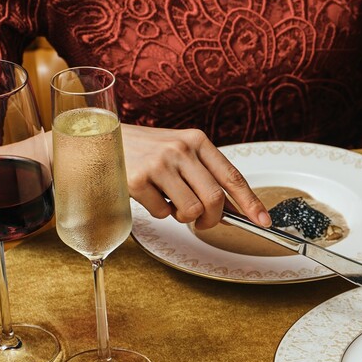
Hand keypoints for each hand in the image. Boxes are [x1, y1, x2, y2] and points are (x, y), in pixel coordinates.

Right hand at [121, 125, 269, 228]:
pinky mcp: (137, 179)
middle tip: (204, 222)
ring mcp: (159, 163)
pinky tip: (149, 196)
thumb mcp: (178, 153)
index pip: (232, 176)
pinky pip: (163, 213)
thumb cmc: (144, 150)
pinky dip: (159, 213)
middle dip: (213, 219)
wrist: (98, 140)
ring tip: (171, 203)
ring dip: (184, 216)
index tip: (263, 221)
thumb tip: (232, 211)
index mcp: (197, 141)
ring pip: (191, 209)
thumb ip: (204, 176)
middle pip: (215, 199)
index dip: (251, 203)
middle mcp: (180, 149)